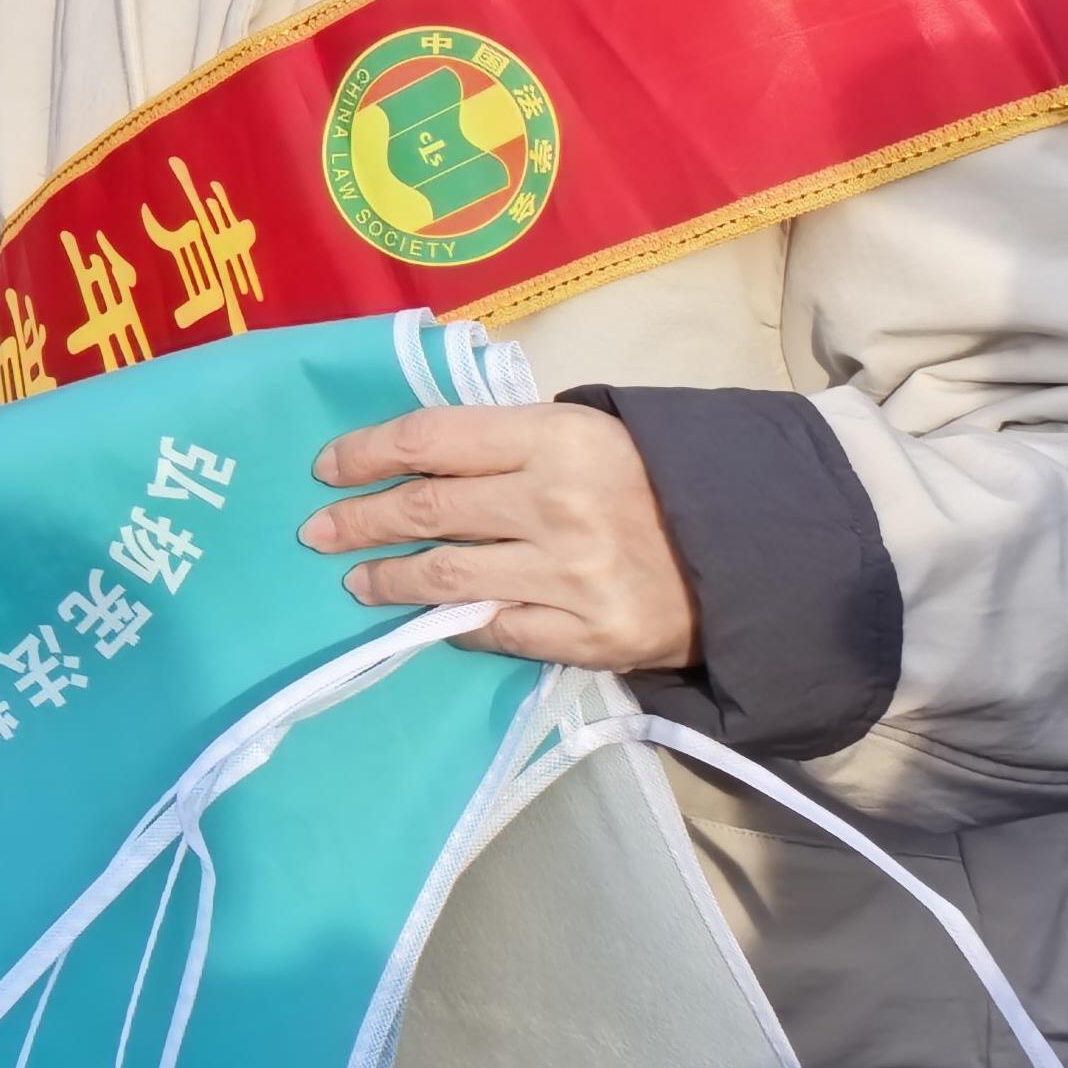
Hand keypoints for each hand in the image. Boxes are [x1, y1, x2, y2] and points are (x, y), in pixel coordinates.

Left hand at [305, 404, 702, 670]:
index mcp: (555, 438)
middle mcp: (556, 503)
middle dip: (357, 521)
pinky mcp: (586, 634)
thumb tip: (409, 455)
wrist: (750, 554)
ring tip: (356, 580)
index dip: (366, 453)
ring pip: (444, 578)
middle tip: (317, 531)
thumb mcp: (585, 432)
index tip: (327, 468)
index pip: (429, 440)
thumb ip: (505, 441)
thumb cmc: (652, 482)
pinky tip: (431, 621)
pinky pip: (492, 631)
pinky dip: (453, 626)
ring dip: (387, 580)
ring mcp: (570, 574)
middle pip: (424, 511)